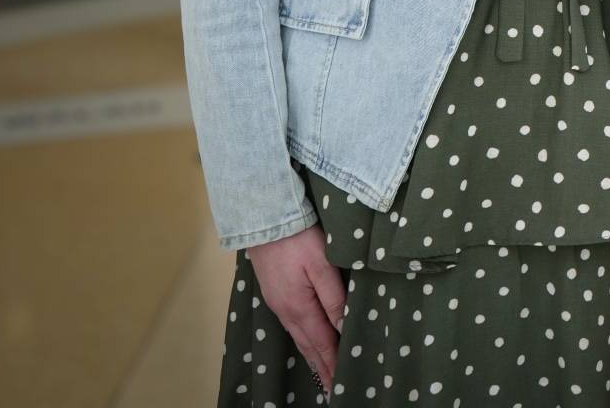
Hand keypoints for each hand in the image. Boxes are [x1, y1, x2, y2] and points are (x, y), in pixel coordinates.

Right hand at [247, 225, 345, 390]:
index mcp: (300, 308)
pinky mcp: (275, 293)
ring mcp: (278, 303)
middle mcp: (286, 311)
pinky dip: (303, 340)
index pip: (322, 343)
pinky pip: (292, 325)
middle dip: (322, 368)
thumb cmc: (299, 239)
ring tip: (322, 372)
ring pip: (299, 337)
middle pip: (308, 345)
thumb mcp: (322, 266)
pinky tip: (306, 340)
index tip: (341, 384)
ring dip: (312, 356)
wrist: (265, 219)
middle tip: (332, 389)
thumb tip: (344, 329)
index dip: (333, 364)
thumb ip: (334, 298)